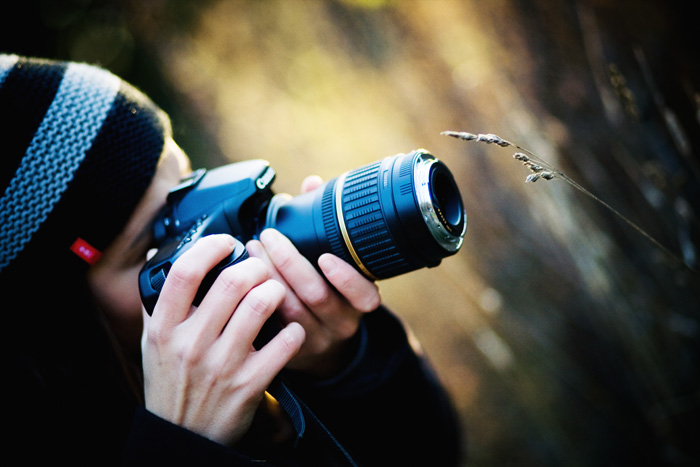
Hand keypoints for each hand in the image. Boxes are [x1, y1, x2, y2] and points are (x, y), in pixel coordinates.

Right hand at [141, 234, 304, 445]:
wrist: (183, 436)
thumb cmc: (171, 383)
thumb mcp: (152, 344)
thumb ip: (156, 302)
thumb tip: (154, 258)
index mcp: (165, 329)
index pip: (185, 272)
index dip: (210, 247)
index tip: (227, 243)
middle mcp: (191, 344)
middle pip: (232, 282)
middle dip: (256, 266)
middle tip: (261, 269)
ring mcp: (222, 365)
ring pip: (261, 304)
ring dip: (276, 290)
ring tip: (276, 292)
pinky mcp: (250, 383)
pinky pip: (284, 342)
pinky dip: (293, 330)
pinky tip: (289, 328)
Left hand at [245, 176, 380, 376]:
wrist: (322, 348)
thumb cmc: (329, 291)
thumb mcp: (337, 264)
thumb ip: (326, 223)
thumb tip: (312, 183)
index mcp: (358, 301)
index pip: (363, 296)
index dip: (346, 278)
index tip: (325, 257)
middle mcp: (341, 323)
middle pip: (316, 296)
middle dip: (290, 263)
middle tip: (268, 236)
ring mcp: (315, 340)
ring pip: (291, 310)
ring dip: (269, 275)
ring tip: (252, 249)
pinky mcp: (289, 352)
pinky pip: (271, 325)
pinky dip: (257, 298)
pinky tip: (243, 277)